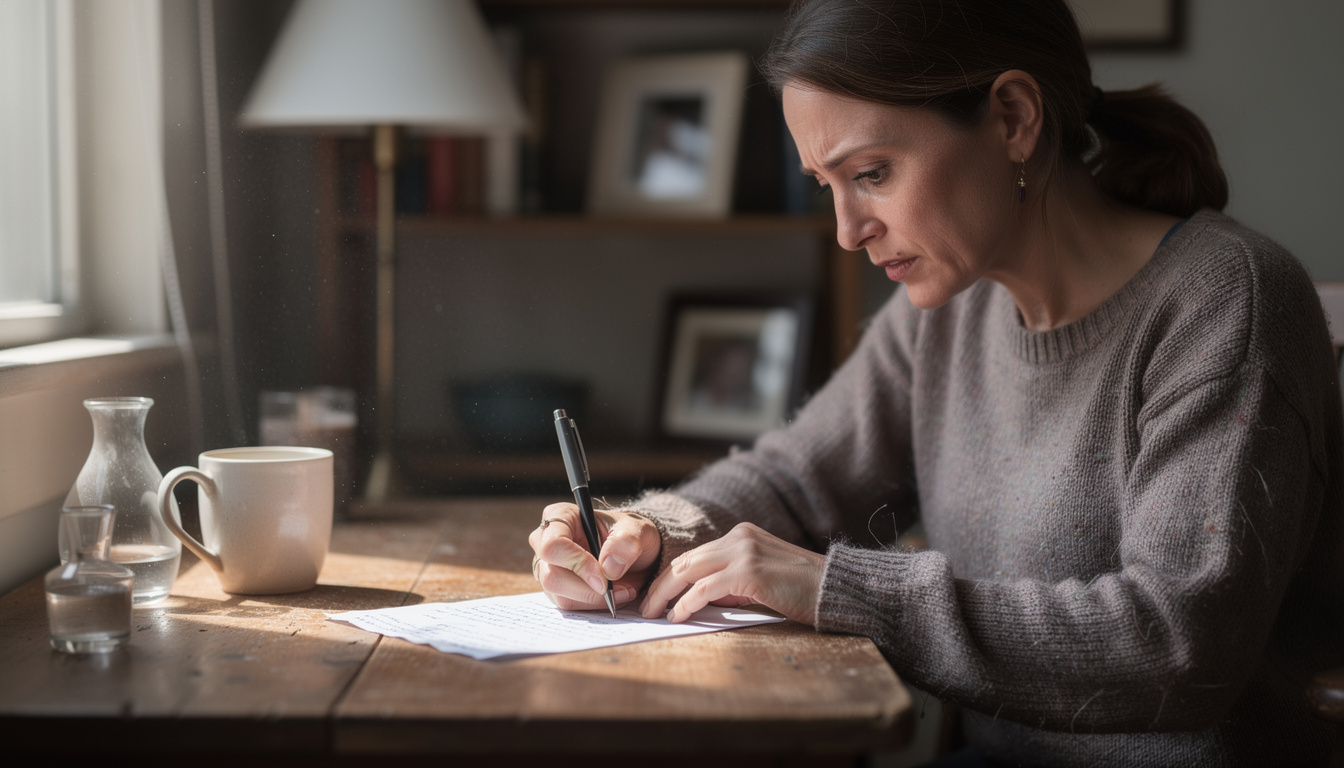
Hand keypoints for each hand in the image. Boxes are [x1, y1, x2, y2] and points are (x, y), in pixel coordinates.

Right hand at [529, 502, 660, 610]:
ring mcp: (548, 566)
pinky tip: (613, 596)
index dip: (576, 563)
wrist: (635, 552)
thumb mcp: (638, 530)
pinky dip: (593, 605)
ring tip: (622, 590)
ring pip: (559, 595)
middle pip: (551, 575)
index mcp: (561, 516)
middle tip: (619, 589)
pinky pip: (568, 605)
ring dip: (594, 599)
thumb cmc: (630, 534)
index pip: (553, 545)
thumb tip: (608, 568)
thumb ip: (626, 542)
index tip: (603, 577)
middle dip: (587, 589)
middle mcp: (546, 541)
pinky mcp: (556, 588)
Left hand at [639, 522, 824, 624]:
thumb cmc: (802, 590)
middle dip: (660, 585)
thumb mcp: (760, 579)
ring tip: (653, 614)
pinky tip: (677, 616)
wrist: (835, 588)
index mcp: (741, 535)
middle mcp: (739, 537)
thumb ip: (731, 582)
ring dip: (665, 595)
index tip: (655, 596)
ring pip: (688, 571)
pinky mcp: (749, 571)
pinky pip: (705, 589)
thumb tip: (699, 598)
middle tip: (644, 607)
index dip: (670, 577)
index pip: (695, 556)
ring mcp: (743, 551)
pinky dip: (686, 604)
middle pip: (685, 561)